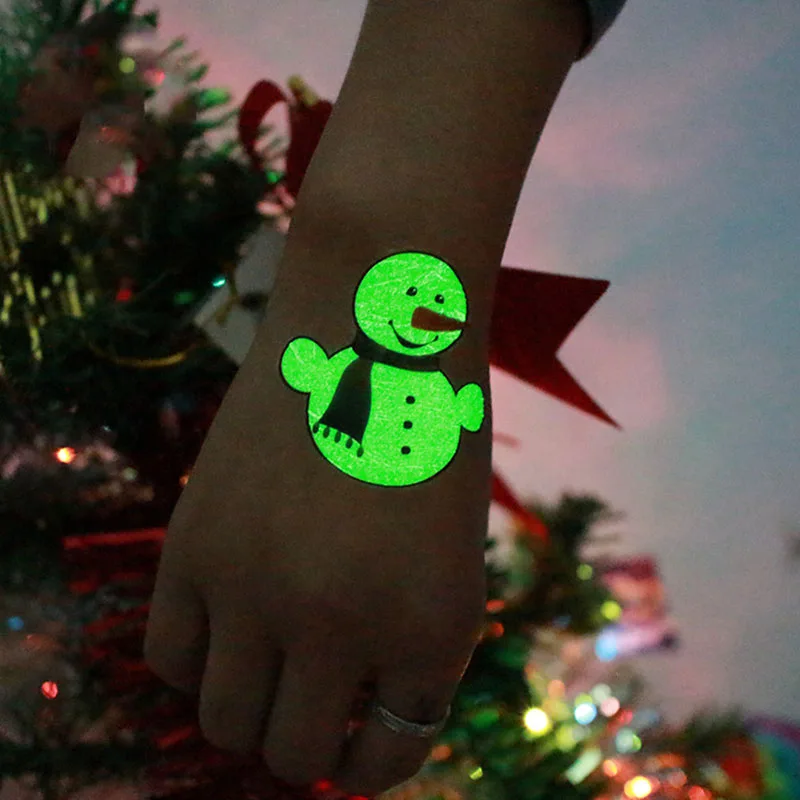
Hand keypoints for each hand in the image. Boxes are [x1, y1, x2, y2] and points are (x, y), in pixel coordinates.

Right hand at [144, 304, 490, 795]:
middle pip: (295, 755)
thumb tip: (354, 710)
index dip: (373, 758)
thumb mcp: (450, 549)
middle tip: (313, 702)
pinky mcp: (192, 548)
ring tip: (270, 666)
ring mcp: (258, 591)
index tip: (360, 736)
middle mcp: (345, 628)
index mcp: (435, 631)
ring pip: (226, 724)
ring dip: (251, 710)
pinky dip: (200, 661)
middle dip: (309, 740)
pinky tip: (227, 626)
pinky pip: (171, 659)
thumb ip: (406, 637)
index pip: (390, 758)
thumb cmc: (431, 429)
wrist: (374, 322)